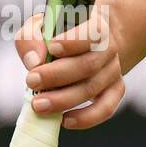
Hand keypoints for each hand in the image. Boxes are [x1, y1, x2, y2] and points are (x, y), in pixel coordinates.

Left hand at [11, 5, 125, 129]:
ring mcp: (113, 71)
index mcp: (95, 25)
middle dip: (57, 75)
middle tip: (32, 81)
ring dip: (63, 99)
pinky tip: (64, 121)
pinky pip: (105, 108)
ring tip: (38, 105)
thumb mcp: (40, 26)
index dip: (73, 41)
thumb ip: (31, 37)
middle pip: (89, 65)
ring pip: (92, 88)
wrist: (85, 44)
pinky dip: (86, 118)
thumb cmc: (57, 33)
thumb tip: (34, 61)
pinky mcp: (114, 91)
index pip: (92, 32)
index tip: (51, 47)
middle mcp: (109, 48)